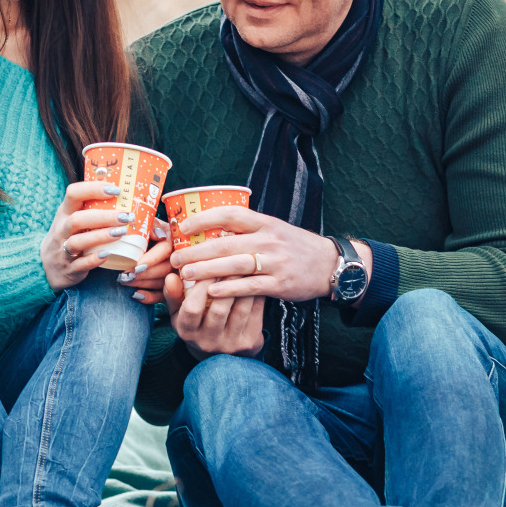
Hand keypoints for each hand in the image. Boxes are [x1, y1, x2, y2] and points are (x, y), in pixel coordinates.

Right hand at [40, 180, 139, 290]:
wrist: (46, 265)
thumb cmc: (67, 236)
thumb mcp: (72, 218)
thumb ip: (91, 207)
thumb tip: (124, 194)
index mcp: (64, 213)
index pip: (73, 193)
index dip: (94, 189)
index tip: (116, 190)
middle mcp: (62, 230)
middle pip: (77, 220)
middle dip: (103, 216)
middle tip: (126, 216)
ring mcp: (63, 250)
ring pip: (77, 242)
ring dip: (101, 236)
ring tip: (121, 232)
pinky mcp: (69, 268)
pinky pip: (80, 264)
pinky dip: (94, 260)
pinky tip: (108, 254)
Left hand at [117, 221, 172, 305]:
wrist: (144, 237)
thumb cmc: (142, 228)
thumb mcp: (147, 221)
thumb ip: (151, 225)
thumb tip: (157, 234)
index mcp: (173, 238)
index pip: (166, 250)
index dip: (151, 259)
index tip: (136, 265)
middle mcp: (179, 256)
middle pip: (166, 268)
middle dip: (145, 274)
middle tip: (126, 276)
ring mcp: (176, 272)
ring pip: (163, 282)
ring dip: (143, 284)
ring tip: (125, 282)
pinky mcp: (171, 287)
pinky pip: (163, 296)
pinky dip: (149, 297)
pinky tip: (136, 295)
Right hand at [163, 272, 264, 357]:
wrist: (221, 350)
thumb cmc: (196, 322)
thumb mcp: (179, 311)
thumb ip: (174, 294)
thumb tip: (171, 276)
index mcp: (187, 332)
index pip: (192, 308)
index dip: (200, 286)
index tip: (206, 265)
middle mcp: (208, 341)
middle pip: (219, 309)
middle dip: (226, 282)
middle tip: (231, 260)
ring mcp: (230, 344)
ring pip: (241, 309)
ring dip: (244, 285)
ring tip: (245, 265)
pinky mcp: (249, 342)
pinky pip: (256, 313)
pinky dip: (256, 293)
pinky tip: (256, 278)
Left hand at [168, 207, 370, 302]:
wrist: (330, 265)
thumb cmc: (295, 247)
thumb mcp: (274, 229)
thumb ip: (248, 229)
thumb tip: (213, 229)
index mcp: (265, 223)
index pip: (230, 215)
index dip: (204, 219)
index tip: (183, 227)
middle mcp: (269, 240)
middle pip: (226, 243)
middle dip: (196, 251)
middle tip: (175, 258)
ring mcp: (274, 262)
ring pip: (233, 265)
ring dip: (206, 270)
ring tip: (185, 274)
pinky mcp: (279, 283)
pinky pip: (249, 286)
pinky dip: (228, 289)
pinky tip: (210, 292)